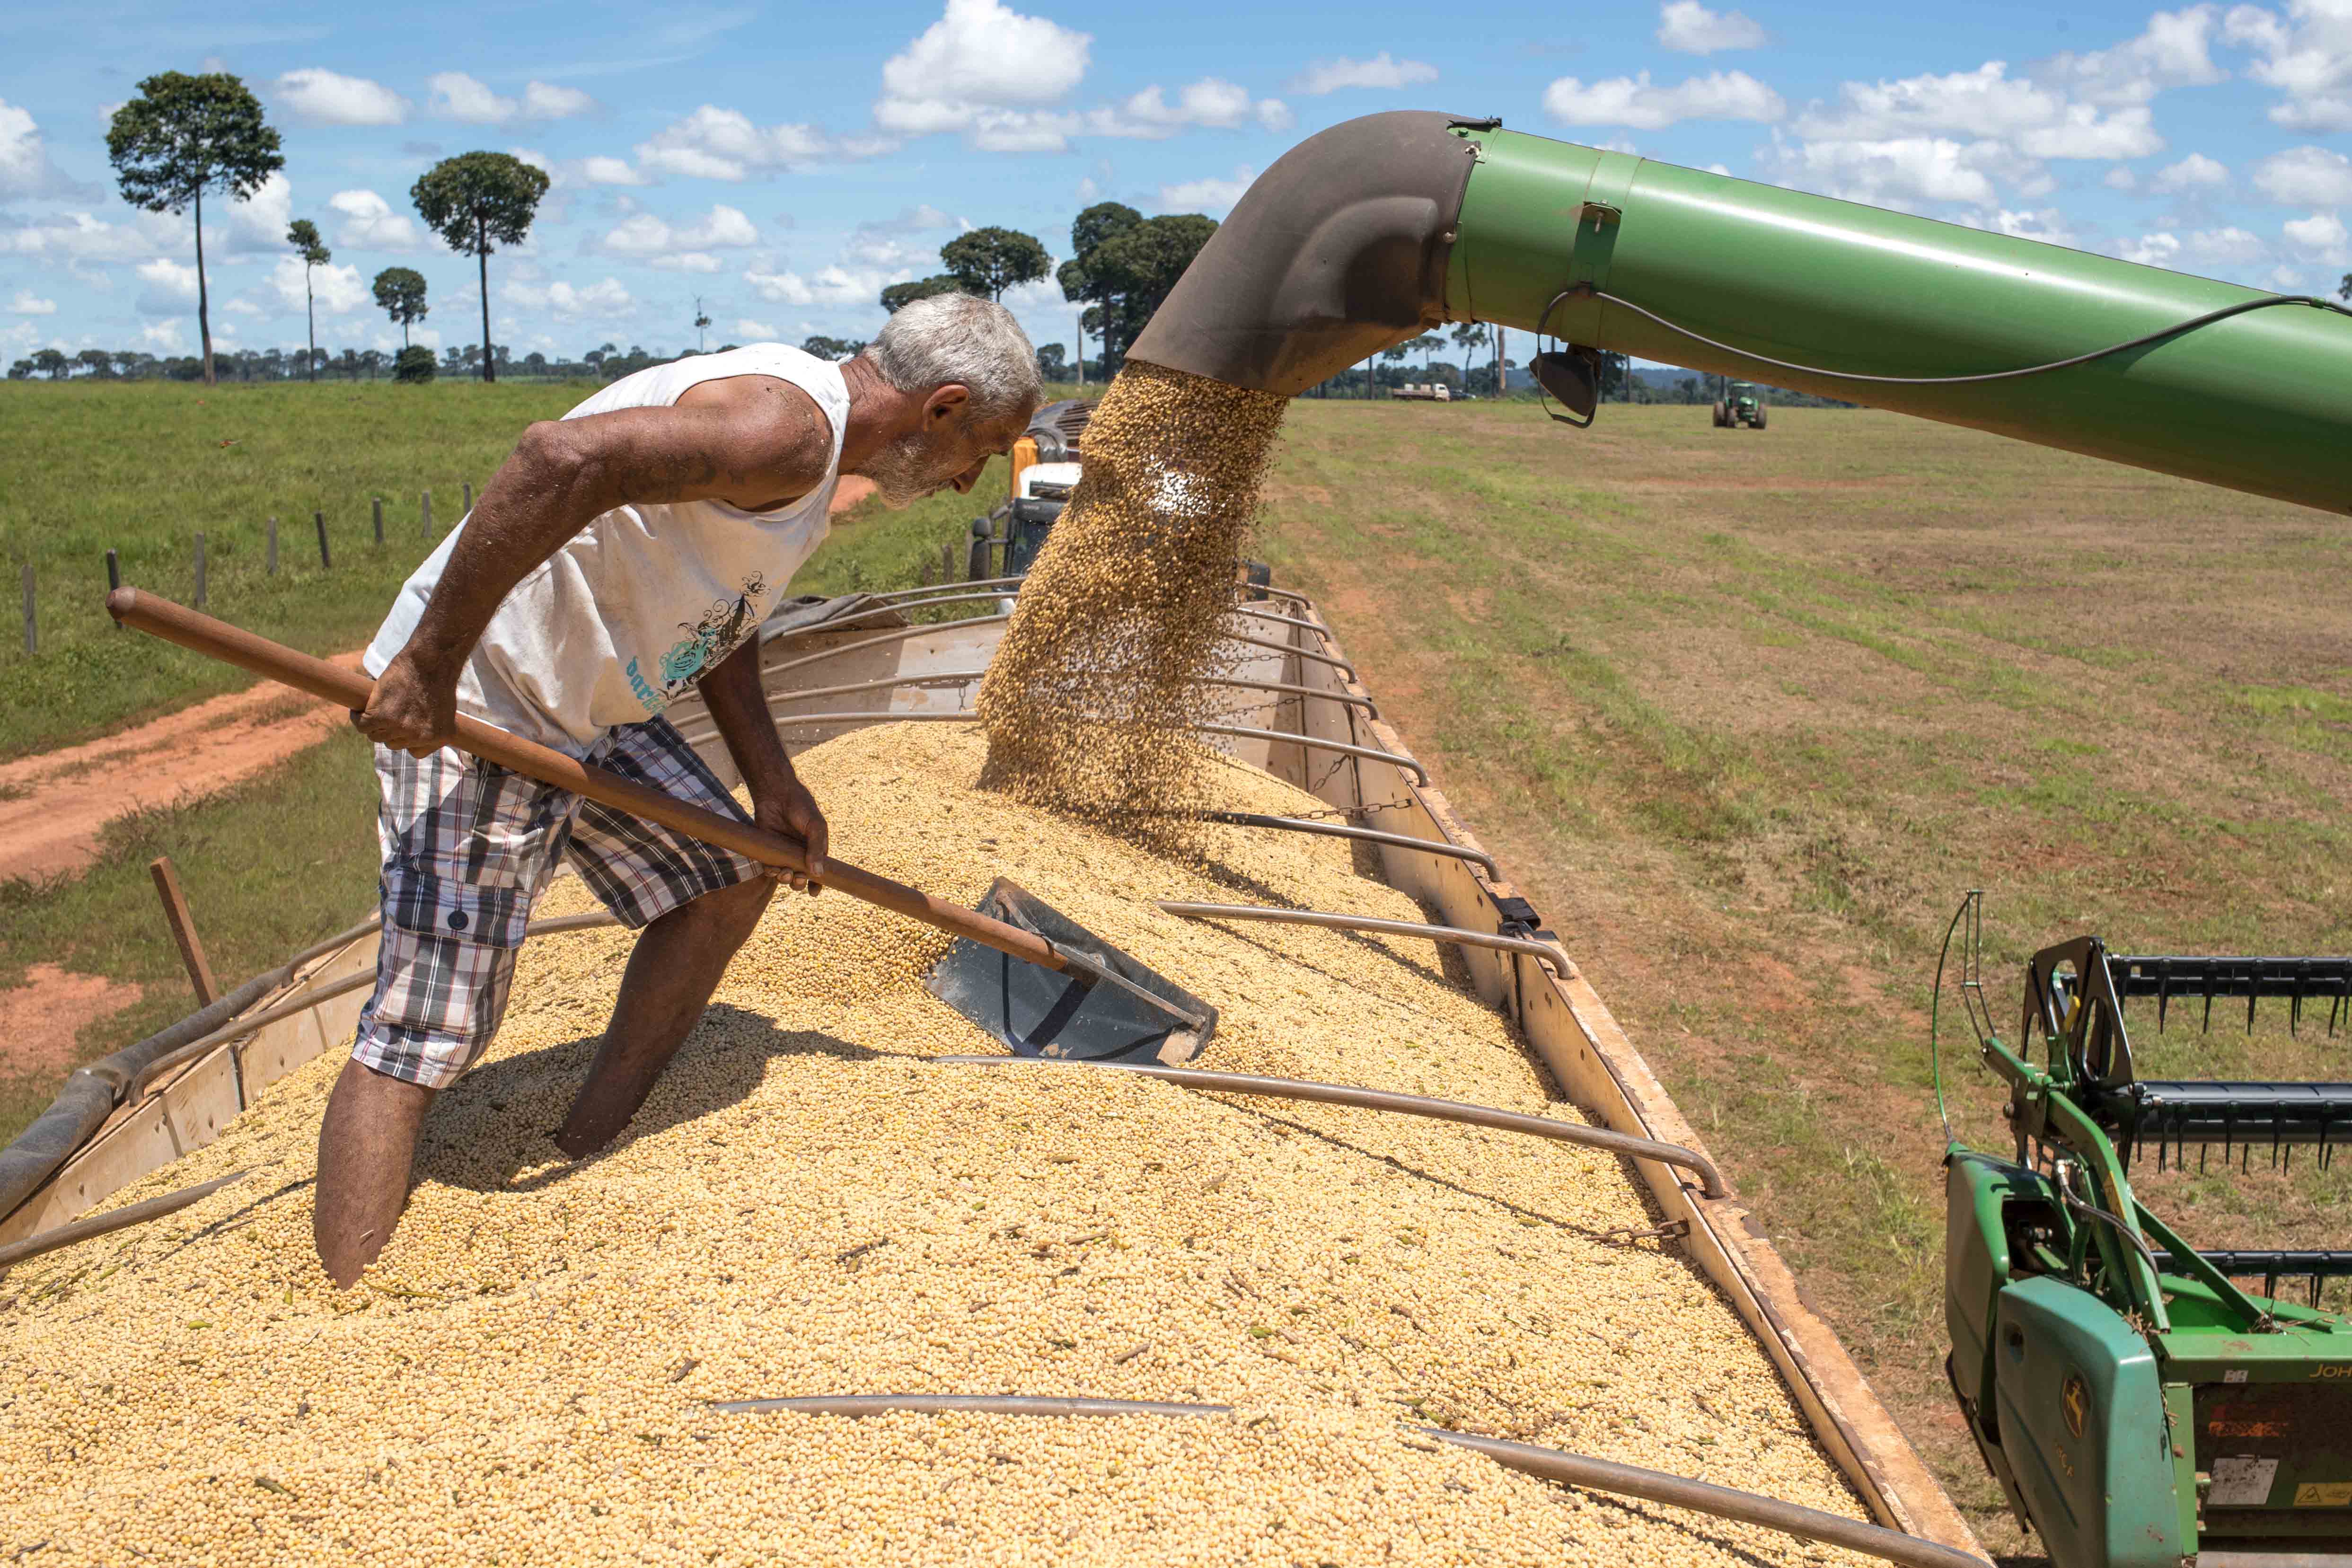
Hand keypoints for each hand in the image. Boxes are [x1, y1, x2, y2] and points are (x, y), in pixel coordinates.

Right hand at [351, 651, 456, 757]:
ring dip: (373, 724)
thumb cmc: (436, 676)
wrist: (430, 660)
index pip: (414, 751)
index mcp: (440, 736)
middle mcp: (423, 737)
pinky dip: (357, 718)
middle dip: (389, 728)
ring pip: (376, 736)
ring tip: (375, 707)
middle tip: (388, 709)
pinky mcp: (382, 717)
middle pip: (394, 743)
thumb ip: (427, 724)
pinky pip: (362, 725)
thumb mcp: (440, 708)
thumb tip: (406, 732)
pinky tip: (358, 709)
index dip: (405, 737)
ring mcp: (402, 728)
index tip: (402, 724)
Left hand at [754, 772, 827, 894]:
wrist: (776, 793)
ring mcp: (783, 853)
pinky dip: (771, 872)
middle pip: (801, 877)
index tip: (814, 893)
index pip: (818, 871)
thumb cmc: (801, 807)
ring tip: (785, 872)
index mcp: (815, 849)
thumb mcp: (816, 826)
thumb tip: (818, 873)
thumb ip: (817, 849)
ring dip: (785, 879)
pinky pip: (769, 867)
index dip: (817, 884)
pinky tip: (773, 868)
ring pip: (785, 875)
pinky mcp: (768, 850)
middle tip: (797, 878)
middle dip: (799, 883)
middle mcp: (799, 853)